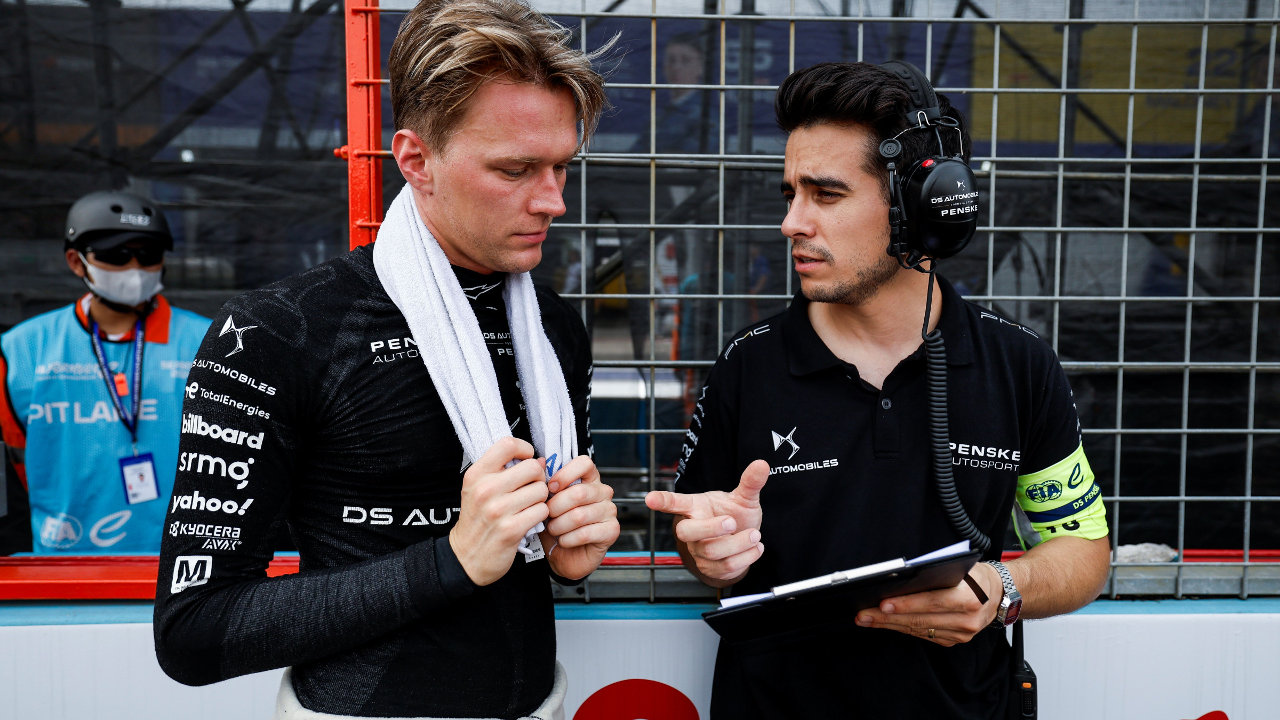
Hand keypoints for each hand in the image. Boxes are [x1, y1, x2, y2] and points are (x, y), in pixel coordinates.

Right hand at [449, 437, 550, 585]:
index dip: (524, 449)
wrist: (466, 556)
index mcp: (476, 474)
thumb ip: (504, 471)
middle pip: (532, 468)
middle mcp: (485, 489)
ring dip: (540, 499)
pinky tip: (529, 519)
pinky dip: (540, 515)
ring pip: (541, 490)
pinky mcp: (511, 529)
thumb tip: (538, 460)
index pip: (507, 445)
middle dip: (537, 479)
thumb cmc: (477, 520)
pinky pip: (542, 511)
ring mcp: (498, 510)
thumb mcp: (479, 489)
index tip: (525, 460)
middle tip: (530, 489)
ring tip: (527, 506)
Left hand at [540, 455, 618, 579]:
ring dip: (559, 526)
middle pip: (579, 492)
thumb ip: (545, 483)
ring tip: (553, 530)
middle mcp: (602, 492)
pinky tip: (564, 540)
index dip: (565, 474)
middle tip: (547, 516)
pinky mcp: (612, 530)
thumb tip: (539, 462)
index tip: (550, 487)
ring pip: (579, 515)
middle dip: (555, 507)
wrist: (564, 556)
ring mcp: (609, 511)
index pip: (584, 463)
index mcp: (589, 479)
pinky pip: (585, 533)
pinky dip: (568, 539)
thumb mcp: (546, 504)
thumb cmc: (556, 527)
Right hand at [644, 460, 769, 585]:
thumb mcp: (744, 498)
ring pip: (712, 552)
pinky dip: (747, 556)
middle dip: (712, 528)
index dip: (662, 501)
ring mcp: (699, 551)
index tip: (649, 498)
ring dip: (739, 543)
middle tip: (732, 521)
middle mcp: (692, 530)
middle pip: (686, 532)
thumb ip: (750, 482)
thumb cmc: (735, 515)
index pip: (675, 502)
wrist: (743, 541)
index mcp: (695, 507)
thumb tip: (762, 464)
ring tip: (754, 534)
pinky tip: (754, 547)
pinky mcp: (711, 569)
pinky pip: (727, 567)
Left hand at [854, 561, 1001, 645]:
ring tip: (868, 619)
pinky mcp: (954, 641)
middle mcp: (966, 620)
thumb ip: (936, 574)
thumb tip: (901, 576)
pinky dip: (903, 628)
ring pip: (918, 630)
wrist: (1000, 595)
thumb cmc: (976, 576)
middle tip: (864, 613)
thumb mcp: (961, 567)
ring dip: (890, 625)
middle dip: (888, 617)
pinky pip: (924, 635)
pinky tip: (886, 624)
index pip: (931, 602)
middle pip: (920, 619)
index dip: (906, 604)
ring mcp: (961, 634)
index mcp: (969, 598)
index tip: (883, 603)